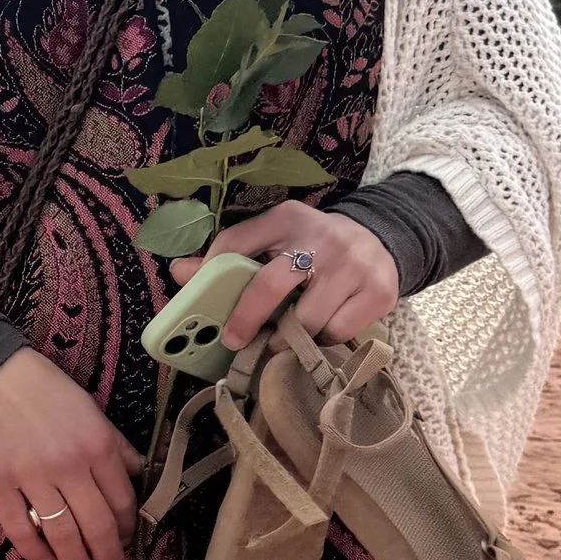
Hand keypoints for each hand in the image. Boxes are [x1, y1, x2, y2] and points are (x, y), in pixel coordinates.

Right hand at [0, 348, 143, 559]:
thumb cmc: (39, 386)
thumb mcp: (88, 406)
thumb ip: (114, 442)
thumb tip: (139, 470)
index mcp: (96, 444)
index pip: (121, 499)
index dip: (128, 529)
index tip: (127, 542)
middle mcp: (68, 464)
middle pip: (96, 525)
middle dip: (109, 557)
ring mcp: (29, 476)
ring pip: (61, 533)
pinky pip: (19, 529)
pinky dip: (35, 552)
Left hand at [170, 200, 400, 350]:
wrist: (379, 239)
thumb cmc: (312, 247)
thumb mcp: (274, 240)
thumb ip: (230, 255)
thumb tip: (180, 272)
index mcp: (287, 218)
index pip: (235, 244)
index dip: (211, 274)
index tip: (201, 304)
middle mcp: (321, 238)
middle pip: (270, 285)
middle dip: (245, 319)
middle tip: (234, 341)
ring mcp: (354, 266)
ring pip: (307, 319)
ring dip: (289, 339)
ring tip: (283, 340)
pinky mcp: (379, 292)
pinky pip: (338, 332)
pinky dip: (323, 340)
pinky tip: (320, 331)